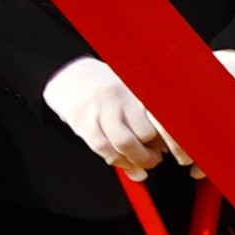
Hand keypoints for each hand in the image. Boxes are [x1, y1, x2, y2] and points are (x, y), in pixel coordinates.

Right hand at [42, 55, 167, 177]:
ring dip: (132, 161)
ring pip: (120, 144)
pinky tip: (120, 159)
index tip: (169, 151)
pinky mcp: (80, 120)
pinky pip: (102, 147)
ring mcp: (97, 108)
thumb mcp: (130, 92)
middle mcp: (117, 97)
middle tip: (152, 159)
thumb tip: (160, 153)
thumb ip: (145, 120)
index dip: (167, 144)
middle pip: (141, 135)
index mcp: (134, 88)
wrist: (66, 71)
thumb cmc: (104, 83)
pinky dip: (115, 160)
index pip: (158, 122)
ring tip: (137, 163)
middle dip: (148, 156)